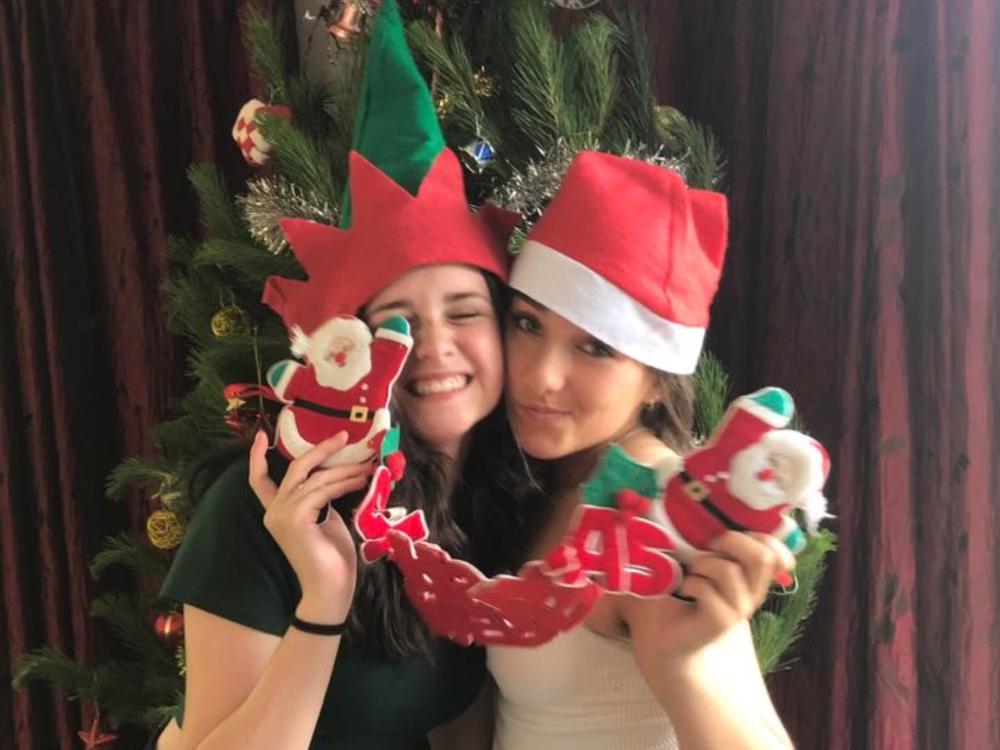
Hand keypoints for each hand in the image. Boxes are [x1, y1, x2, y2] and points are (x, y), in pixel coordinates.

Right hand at [248, 431, 372, 619]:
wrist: (330, 589)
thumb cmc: (332, 559)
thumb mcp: (326, 520)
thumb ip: (322, 499)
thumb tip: (338, 475)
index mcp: (278, 512)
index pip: (258, 481)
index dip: (257, 457)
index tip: (260, 434)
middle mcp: (274, 512)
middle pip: (294, 468)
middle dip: (320, 449)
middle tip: (343, 436)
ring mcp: (282, 515)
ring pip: (315, 478)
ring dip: (344, 470)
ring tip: (365, 467)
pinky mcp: (295, 519)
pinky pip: (321, 490)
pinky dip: (342, 483)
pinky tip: (360, 481)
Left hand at [627, 531, 793, 666]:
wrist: (666, 634)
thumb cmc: (682, 590)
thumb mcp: (699, 559)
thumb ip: (712, 542)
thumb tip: (707, 505)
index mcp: (752, 575)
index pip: (780, 554)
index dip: (764, 538)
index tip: (736, 534)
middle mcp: (753, 592)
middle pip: (763, 557)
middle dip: (732, 541)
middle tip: (710, 546)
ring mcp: (740, 608)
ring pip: (729, 570)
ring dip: (702, 563)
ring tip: (691, 573)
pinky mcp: (722, 621)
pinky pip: (706, 589)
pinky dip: (689, 582)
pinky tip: (684, 590)